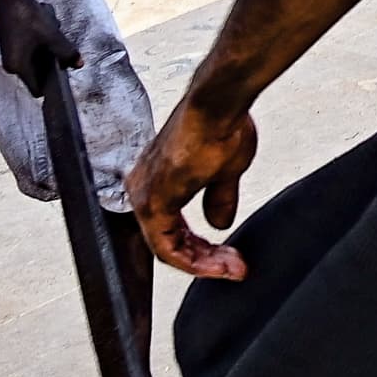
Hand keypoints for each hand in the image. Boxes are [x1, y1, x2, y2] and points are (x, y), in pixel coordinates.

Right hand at [0, 0, 81, 96]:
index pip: (37, 89)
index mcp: (18, 67)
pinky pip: (34, 51)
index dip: (52, 85)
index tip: (64, 73)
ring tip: (49, 31)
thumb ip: (66, 52)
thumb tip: (79, 65)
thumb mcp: (52, 35)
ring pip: (38, 60)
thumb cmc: (27, 16)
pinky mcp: (14, 46)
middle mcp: (12, 65)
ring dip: (48, 49)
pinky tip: (44, 26)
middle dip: (52, 61)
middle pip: (40, 74)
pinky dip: (42, 43)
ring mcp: (12, 56)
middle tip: (57, 43)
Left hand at [128, 97, 256, 279]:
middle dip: (206, 260)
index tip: (230, 259)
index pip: (173, 231)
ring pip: (168, 247)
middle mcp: (144, 188)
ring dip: (204, 263)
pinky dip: (195, 260)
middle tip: (233, 268)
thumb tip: (218, 221)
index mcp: (158, 179)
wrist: (218, 108)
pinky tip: (218, 264)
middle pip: (169, 242)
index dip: (203, 251)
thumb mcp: (225, 170)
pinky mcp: (153, 203)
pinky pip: (167, 247)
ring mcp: (146, 196)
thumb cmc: (219, 125)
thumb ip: (218, 198)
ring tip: (232, 268)